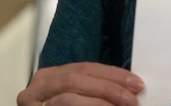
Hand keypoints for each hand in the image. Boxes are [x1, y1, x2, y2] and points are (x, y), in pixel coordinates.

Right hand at [17, 62, 143, 105]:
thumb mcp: (75, 92)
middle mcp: (37, 88)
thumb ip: (93, 88)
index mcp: (49, 76)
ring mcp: (34, 104)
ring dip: (100, 103)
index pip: (86, 68)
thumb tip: (127, 88)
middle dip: (108, 88)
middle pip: (76, 80)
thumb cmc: (61, 105)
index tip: (136, 82)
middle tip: (132, 98)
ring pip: (68, 99)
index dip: (113, 74)